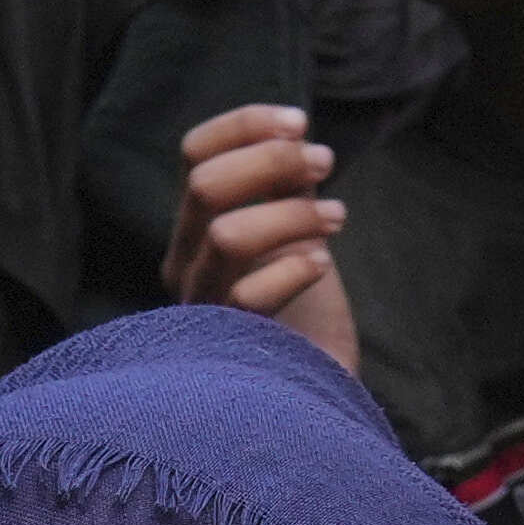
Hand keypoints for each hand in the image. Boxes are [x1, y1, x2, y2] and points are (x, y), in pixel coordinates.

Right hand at [166, 103, 362, 369]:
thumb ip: (285, 189)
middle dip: (272, 162)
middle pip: (205, 185)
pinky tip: (322, 265)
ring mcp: (204, 308)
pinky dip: (293, 270)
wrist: (312, 401)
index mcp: (195, 230)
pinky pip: (248, 298)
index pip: (194, 154)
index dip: (244, 126)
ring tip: (336, 217)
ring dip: (292, 214)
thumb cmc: (303, 317)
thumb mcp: (293, 236)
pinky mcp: (231, 348)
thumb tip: (296, 134)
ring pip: (226, 236)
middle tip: (325, 164)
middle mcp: (187, 265)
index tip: (301, 123)